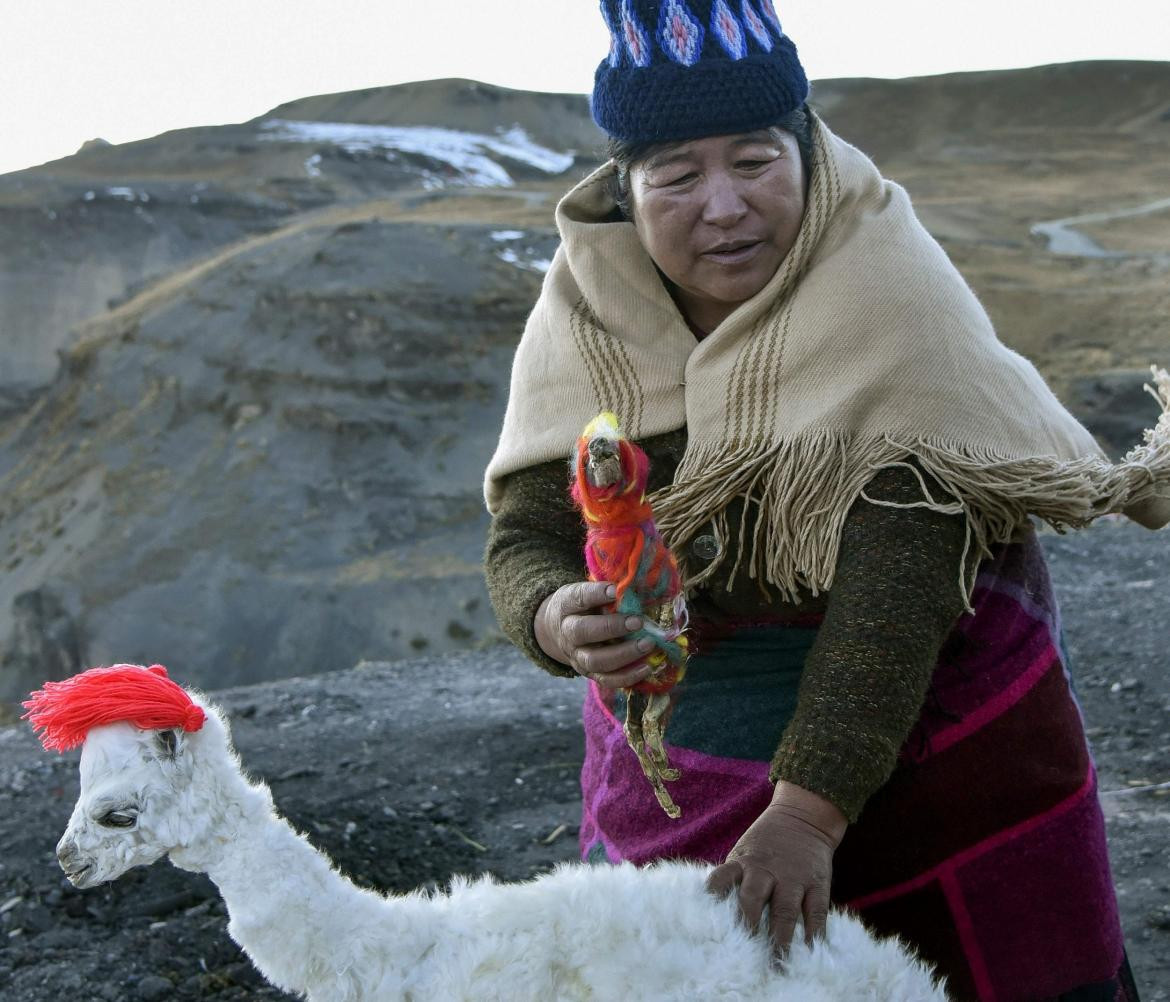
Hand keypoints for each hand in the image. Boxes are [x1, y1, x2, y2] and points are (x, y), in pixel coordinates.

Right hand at [534, 581, 655, 688]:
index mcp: (566, 606)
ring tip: (648, 644)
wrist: (558, 630)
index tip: (616, 590)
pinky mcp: (588, 673)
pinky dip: (628, 676)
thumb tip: (637, 586)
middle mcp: (567, 633)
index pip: (578, 598)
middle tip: (637, 622)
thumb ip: (608, 591)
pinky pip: (607, 680)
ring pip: (596, 660)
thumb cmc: (583, 606)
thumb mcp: (588, 592)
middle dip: (612, 627)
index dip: (597, 594)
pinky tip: (647, 667)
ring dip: (624, 654)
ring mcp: (577, 656)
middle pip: (583, 632)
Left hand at [706, 782, 847, 956]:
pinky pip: (816, 912)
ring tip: (776, 962)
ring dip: (780, 938)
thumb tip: (714, 915)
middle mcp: (765, 870)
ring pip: (785, 910)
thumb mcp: (744, 854)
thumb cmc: (765, 845)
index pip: (721, 879)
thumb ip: (734, 881)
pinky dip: (813, 933)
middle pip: (752, 898)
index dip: (712, 899)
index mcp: (742, 863)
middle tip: (742, 953)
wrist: (802, 816)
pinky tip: (810, 951)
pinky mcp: (817, 884)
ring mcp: (793, 878)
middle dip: (747, 925)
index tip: (705, 923)